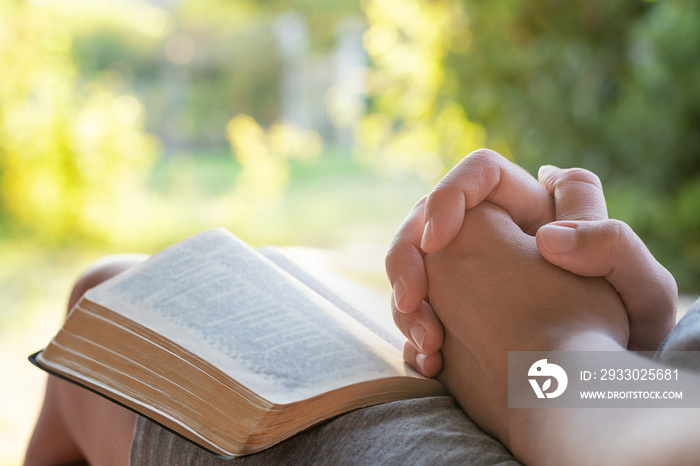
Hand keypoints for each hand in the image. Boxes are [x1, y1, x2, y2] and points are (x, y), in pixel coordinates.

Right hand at [387, 149, 677, 374]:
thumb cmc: (628, 345)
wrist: (597, 399)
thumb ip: (610, 244)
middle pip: (425, 220)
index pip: (480, 173)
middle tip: (411, 300)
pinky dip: (410, 336)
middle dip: (406, 258)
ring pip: (412, 268)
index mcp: (534, 212)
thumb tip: (549, 236)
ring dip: (405, 303)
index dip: (450, 195)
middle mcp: (493, 237)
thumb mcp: (641, 291)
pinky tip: (431, 363)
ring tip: (429, 344)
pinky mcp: (450, 318)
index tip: (438, 242)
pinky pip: (413, 313)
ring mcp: (465, 279)